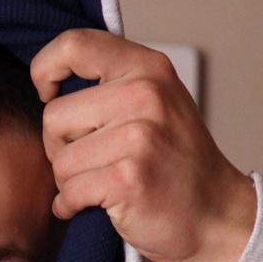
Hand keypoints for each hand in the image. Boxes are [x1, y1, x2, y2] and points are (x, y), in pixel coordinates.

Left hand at [30, 30, 256, 261]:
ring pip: (60, 160)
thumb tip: (53, 82)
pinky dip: (72, 206)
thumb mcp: (157, 103)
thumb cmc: (178, 164)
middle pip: (55, 116)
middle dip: (59, 147)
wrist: (218, 216)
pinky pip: (69, 192)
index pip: (74, 45)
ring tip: (101, 185)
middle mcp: (145, 94)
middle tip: (90, 162)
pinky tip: (95, 206)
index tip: (49, 96)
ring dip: (69, 182)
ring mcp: (138, 137)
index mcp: (148, 67)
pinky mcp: (128, 178)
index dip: (45, 71)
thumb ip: (115, 84)